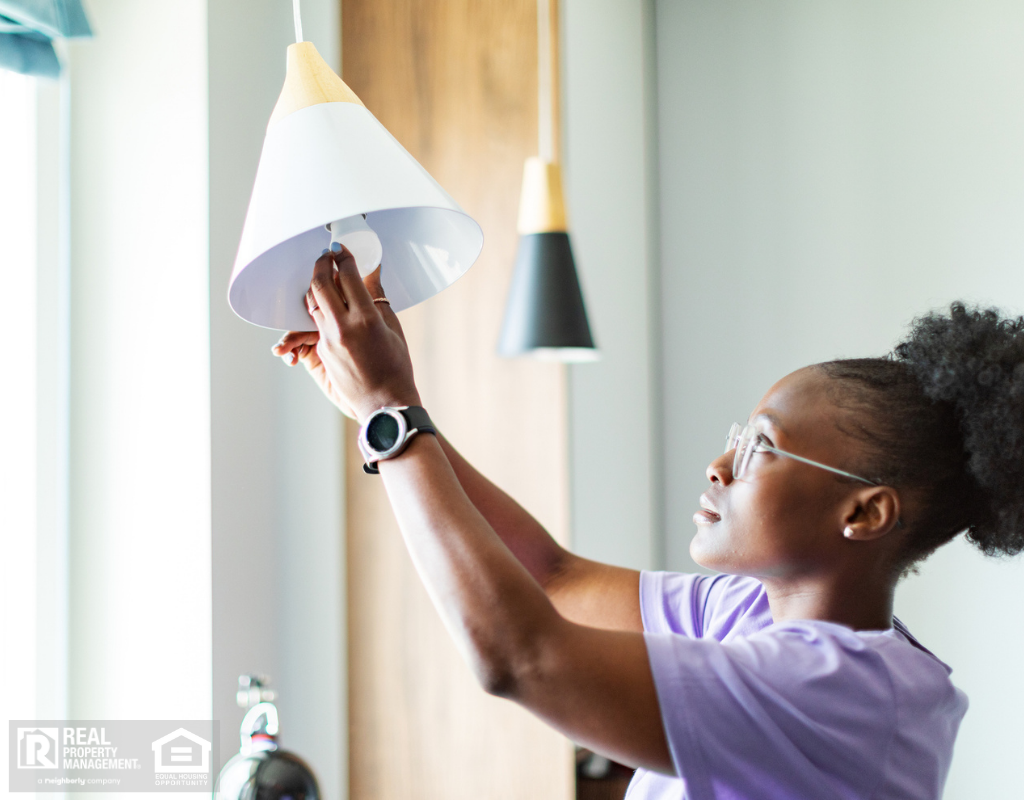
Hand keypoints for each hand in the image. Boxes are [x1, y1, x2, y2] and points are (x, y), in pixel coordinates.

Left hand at [271, 250, 420, 420]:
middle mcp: (343, 327)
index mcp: (366, 319)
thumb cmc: (396, 368)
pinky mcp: (321, 352)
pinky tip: (328, 304)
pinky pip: (315, 323)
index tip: (341, 249)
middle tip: (326, 256)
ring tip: (324, 277)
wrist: (384, 404)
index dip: (343, 257)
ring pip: (312, 302)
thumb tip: (372, 272)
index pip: (348, 276)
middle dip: (321, 264)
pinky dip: (320, 309)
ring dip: (316, 285)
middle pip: (320, 284)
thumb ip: (378, 298)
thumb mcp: (393, 329)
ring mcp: (328, 341)